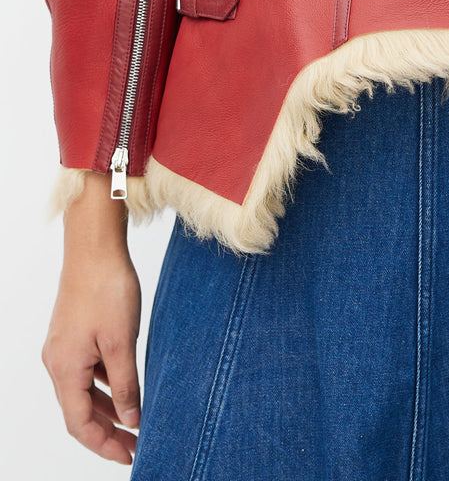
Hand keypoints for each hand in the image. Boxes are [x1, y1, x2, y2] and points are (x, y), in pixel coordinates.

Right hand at [42, 172, 142, 464]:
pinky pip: (87, 371)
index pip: (80, 424)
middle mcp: (58, 362)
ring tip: (135, 423)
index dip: (104, 445)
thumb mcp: (122, 342)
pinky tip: (126, 387)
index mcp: (65, 369)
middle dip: (108, 432)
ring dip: (108, 409)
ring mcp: (64, 347)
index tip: (130, 455)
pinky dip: (105, 385)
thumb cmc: (106, 288)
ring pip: (84, 391)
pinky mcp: (73, 333)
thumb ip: (126, 384)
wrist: (94, 247)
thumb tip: (131, 420)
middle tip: (137, 445)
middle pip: (80, 411)